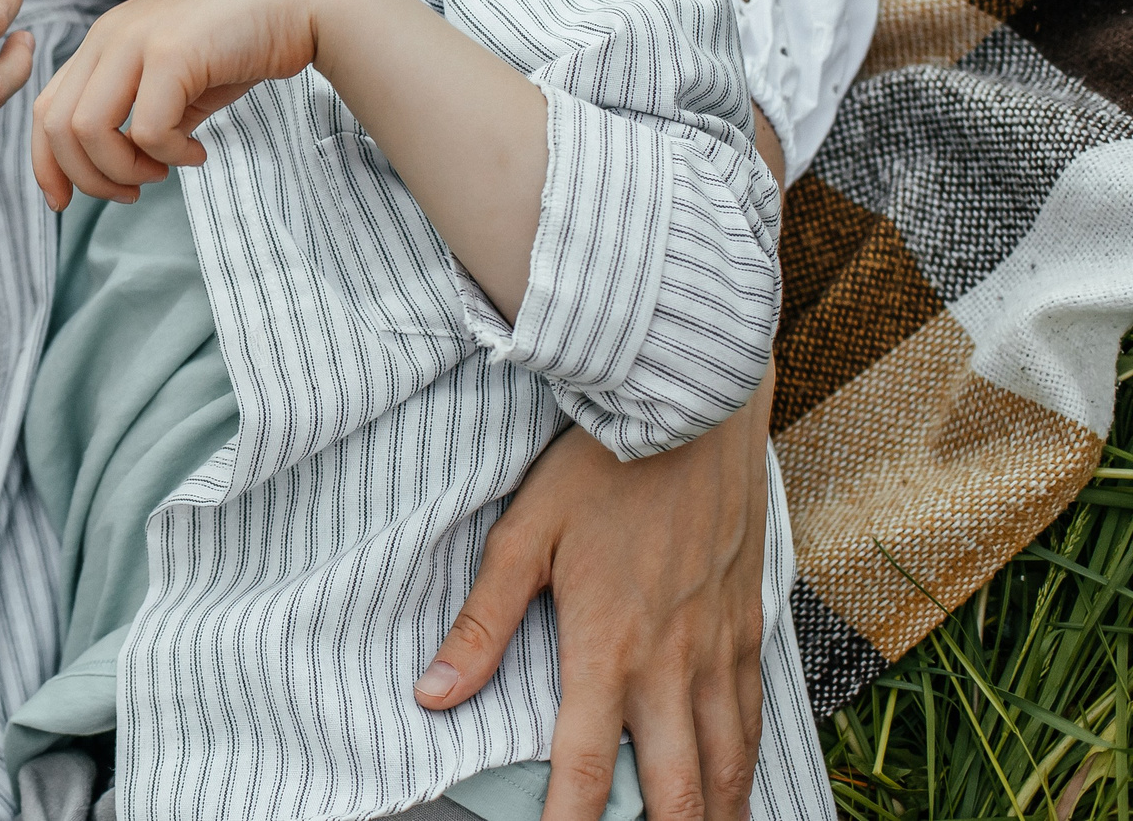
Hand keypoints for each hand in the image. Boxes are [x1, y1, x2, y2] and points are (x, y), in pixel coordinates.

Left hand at [31, 0, 330, 208]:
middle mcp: (108, 36)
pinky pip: (145, 129)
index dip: (46, 164)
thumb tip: (126, 167)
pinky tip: (197, 153)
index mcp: (103, 42)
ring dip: (123, 170)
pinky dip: (168, 156)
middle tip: (133, 193)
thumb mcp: (179, 81)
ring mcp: (136, 40)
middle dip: (87, 178)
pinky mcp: (172, 52)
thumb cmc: (243, 42)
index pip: (45, 109)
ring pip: (88, 130)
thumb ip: (143, 114)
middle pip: (56, 126)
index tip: (64, 203)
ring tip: (162, 172)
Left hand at [417, 369, 773, 820]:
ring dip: (711, 813)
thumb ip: (481, 624)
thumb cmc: (597, 466)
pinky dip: (746, 764)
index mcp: (607, 646)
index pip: (583, 766)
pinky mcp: (749, 624)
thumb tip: (433, 693)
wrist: (690, 409)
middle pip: (673, 787)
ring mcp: (719, 648)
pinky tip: (738, 785)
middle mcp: (672, 663)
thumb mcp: (523, 535)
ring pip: (725, 763)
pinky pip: (755, 716)